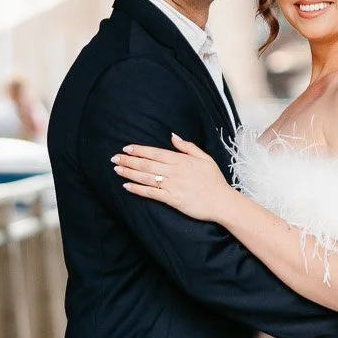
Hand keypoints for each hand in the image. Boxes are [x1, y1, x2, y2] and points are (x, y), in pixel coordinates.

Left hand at [113, 136, 234, 222]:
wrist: (222, 202)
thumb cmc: (214, 180)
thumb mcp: (204, 158)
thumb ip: (187, 147)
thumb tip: (172, 136)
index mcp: (181, 160)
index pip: (155, 152)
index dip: (139, 150)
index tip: (126, 148)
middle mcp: (175, 171)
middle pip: (147, 164)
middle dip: (129, 160)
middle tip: (114, 158)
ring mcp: (173, 185)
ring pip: (146, 177)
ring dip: (129, 173)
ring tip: (117, 170)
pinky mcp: (172, 199)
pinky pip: (151, 193)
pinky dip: (138, 189)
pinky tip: (127, 186)